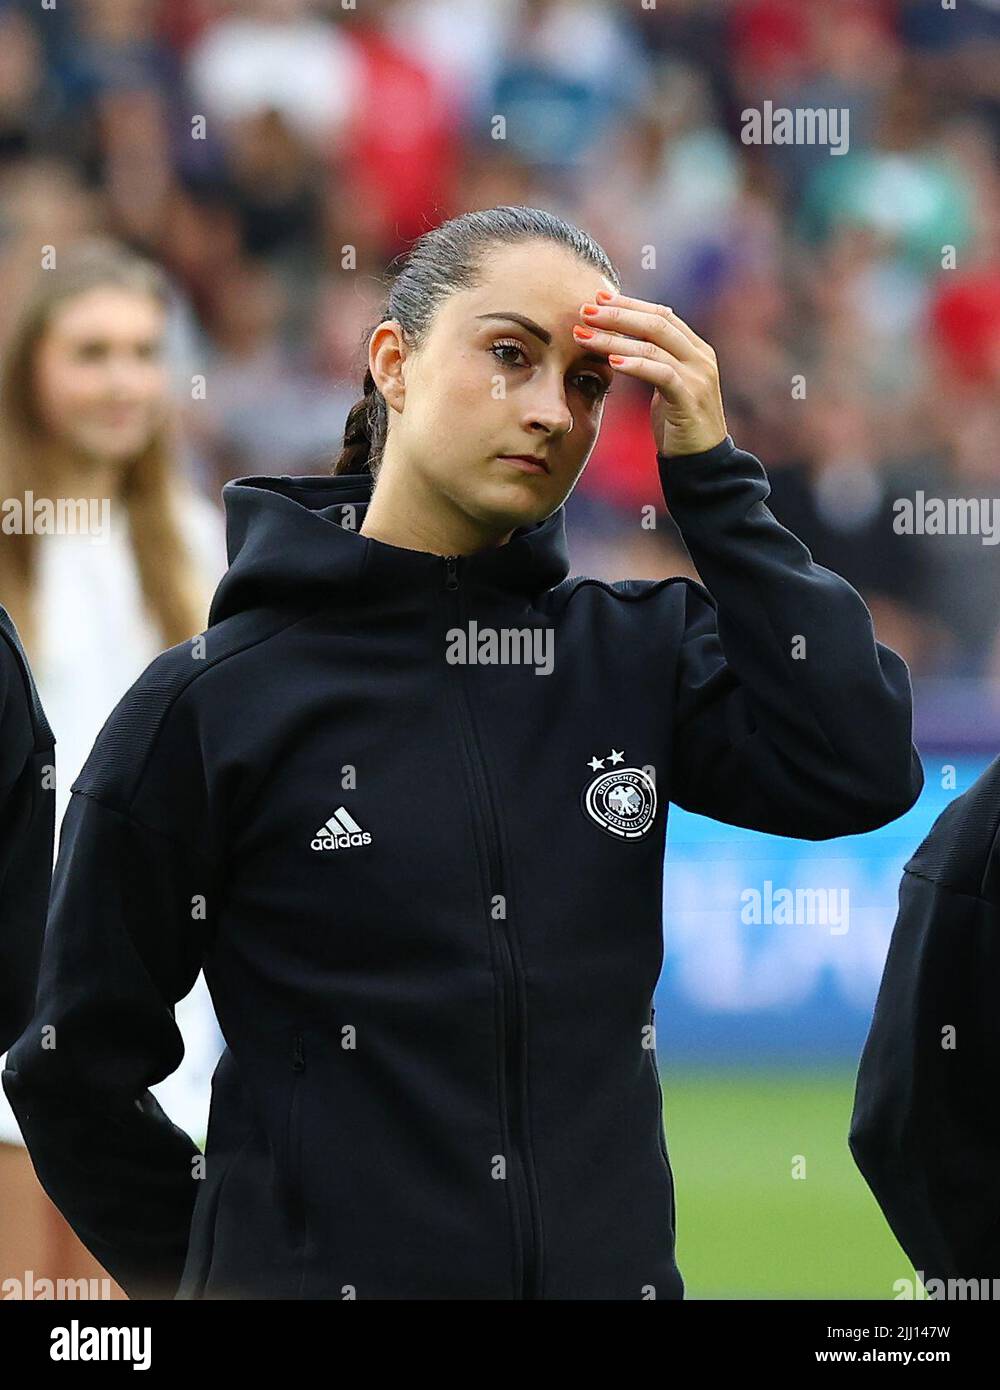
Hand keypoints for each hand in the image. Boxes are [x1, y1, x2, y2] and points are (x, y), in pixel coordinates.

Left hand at [574, 291, 727, 456]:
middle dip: (618, 315)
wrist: (702, 463)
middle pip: (656, 323)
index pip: (661, 315)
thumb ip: (653, 361)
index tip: (598, 298)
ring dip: (615, 338)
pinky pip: (660, 373)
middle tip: (585, 310)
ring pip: (654, 345)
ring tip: (585, 335)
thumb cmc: (678, 425)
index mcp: (696, 349)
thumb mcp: (666, 386)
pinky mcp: (690, 398)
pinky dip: (635, 364)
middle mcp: (701, 357)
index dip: (630, 304)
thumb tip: (620, 343)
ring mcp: (699, 376)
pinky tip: (612, 360)